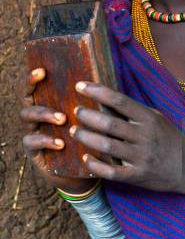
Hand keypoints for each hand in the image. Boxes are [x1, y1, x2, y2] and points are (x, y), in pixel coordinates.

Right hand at [19, 68, 96, 193]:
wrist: (82, 168)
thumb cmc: (88, 137)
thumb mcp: (90, 119)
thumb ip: (92, 103)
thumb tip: (105, 85)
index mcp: (49, 102)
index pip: (36, 85)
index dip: (33, 77)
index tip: (42, 70)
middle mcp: (37, 114)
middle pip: (26, 98)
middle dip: (33, 90)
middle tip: (52, 94)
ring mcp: (33, 130)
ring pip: (26, 116)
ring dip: (44, 114)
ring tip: (62, 119)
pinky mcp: (33, 150)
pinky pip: (31, 141)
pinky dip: (45, 140)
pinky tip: (59, 142)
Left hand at [69, 81, 183, 191]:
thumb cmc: (171, 139)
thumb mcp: (158, 119)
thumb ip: (136, 111)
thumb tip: (108, 99)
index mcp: (149, 119)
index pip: (120, 101)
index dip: (98, 92)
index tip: (81, 85)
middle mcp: (145, 137)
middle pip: (110, 124)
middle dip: (88, 116)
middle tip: (76, 111)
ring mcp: (141, 157)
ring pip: (107, 146)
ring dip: (86, 137)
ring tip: (74, 131)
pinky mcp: (137, 176)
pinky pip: (111, 172)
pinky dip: (96, 165)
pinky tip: (85, 158)